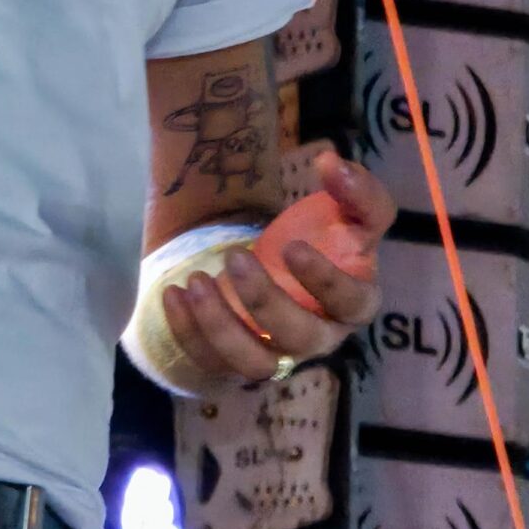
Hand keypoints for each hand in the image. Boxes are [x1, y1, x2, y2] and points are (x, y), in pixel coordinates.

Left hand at [160, 150, 395, 386]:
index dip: (326, 283)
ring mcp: (276, 355)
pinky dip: (189, 332)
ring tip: (196, 281)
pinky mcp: (235, 362)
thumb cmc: (320, 238)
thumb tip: (332, 163)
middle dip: (264, 302)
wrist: (275, 260)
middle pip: (299, 339)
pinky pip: (211, 362)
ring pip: (254, 365)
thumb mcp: (346, 210)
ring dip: (222, 327)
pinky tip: (174, 294)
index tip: (292, 247)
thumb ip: (355, 189)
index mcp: (353, 304)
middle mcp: (318, 338)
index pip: (352, 305)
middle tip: (235, 257)